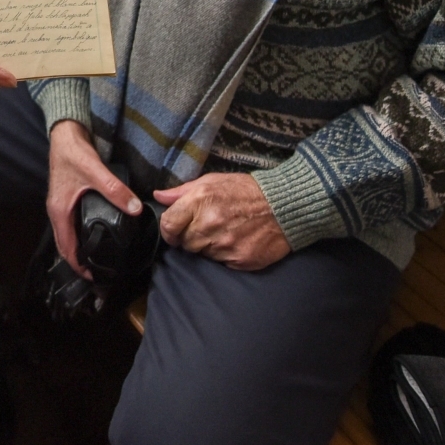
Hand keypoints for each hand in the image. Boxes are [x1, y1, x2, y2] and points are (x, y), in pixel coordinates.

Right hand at [45, 120, 138, 276]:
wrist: (64, 134)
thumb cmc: (73, 153)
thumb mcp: (95, 171)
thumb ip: (115, 190)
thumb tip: (134, 208)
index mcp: (59, 211)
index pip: (66, 248)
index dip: (78, 265)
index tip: (92, 278)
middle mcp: (57, 212)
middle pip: (65, 246)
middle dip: (79, 262)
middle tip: (98, 274)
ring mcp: (61, 206)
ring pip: (68, 236)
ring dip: (79, 250)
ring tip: (98, 259)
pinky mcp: (68, 199)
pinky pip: (72, 225)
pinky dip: (81, 236)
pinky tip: (96, 235)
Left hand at [151, 172, 289, 270]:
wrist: (286, 205)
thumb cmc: (247, 191)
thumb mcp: (213, 181)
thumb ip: (183, 191)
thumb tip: (159, 197)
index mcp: (201, 201)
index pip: (168, 225)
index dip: (169, 230)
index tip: (175, 231)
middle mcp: (210, 224)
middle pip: (185, 243)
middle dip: (192, 237)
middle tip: (210, 227)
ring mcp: (225, 244)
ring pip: (203, 254)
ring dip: (210, 246)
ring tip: (227, 232)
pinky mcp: (239, 259)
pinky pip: (221, 262)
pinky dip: (227, 254)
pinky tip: (238, 240)